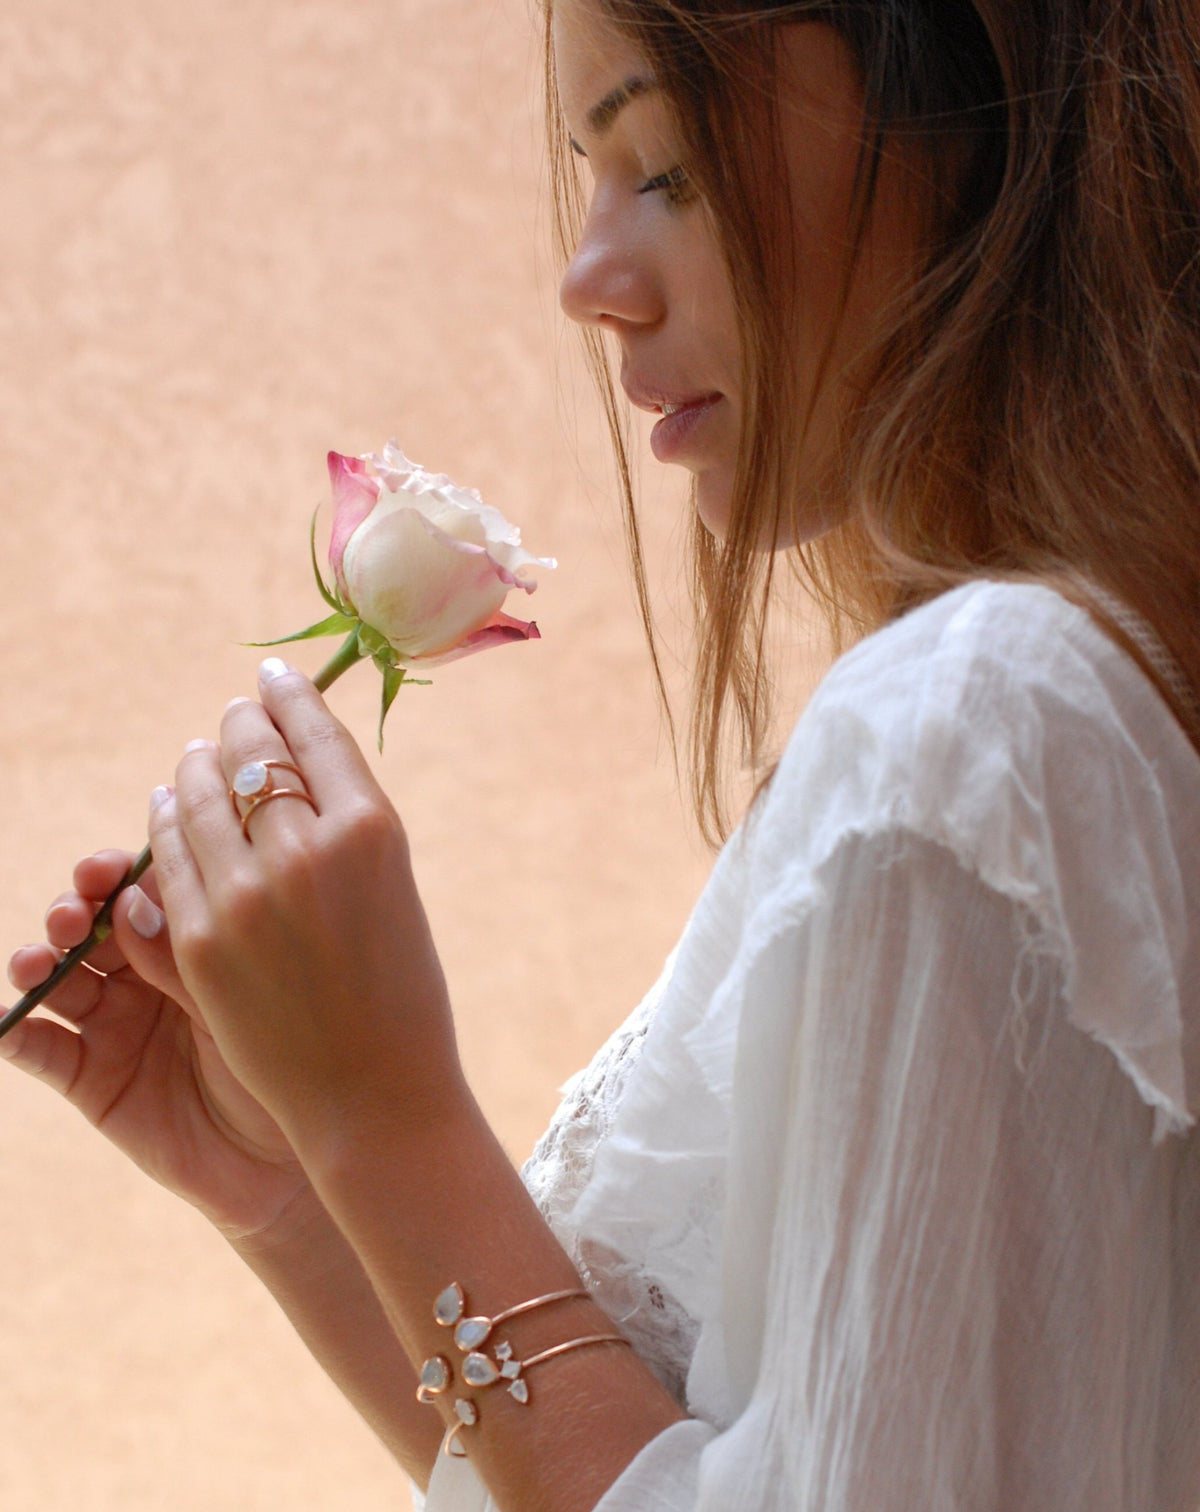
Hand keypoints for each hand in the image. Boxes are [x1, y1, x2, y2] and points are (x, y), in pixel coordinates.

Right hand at [3, 849, 311, 1242]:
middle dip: (72, 912)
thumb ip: (180, 957)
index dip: (113, 875)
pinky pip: (39, 1048)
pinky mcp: (88, 1078)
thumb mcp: (234, 1000)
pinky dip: (13, 1030)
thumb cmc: (282, 1060)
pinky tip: (3, 1016)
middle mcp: (142, 975)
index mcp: (186, 942)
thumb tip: (127, 901)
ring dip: (36, 960)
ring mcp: (112, 1024)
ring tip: (39, 962)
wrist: (284, 1155)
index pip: (138, 892)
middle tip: (74, 916)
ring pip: (57, 978)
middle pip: (89, 927)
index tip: (105, 871)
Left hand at [146, 662, 466, 1160]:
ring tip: (195, 758)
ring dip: (193, 768)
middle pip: (249, 753)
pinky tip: (166, 809)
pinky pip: (166, 858)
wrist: (373, 1094)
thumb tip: (295, 765)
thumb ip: (346, 828)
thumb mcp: (394, 890)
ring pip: (195, 796)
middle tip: (235, 715)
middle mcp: (306, 851)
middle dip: (239, 725)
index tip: (274, 678)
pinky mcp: (198, 940)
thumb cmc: (399, 993)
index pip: (313, 733)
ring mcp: (245, 896)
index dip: (289, 696)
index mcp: (371, 831)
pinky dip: (163, 824)